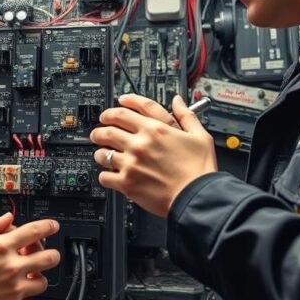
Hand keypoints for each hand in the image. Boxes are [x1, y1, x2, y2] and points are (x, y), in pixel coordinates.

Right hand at [0, 214, 60, 299]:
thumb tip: (5, 218)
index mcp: (0, 247)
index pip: (34, 231)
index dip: (48, 226)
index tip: (52, 226)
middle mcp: (12, 267)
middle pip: (48, 258)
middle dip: (51, 254)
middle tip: (47, 255)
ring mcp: (15, 289)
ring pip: (43, 282)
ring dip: (39, 278)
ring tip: (30, 277)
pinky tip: (19, 295)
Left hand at [90, 94, 216, 216]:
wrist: (198, 198)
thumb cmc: (200, 170)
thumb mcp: (200, 136)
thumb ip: (186, 116)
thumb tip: (178, 102)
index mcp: (156, 129)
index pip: (127, 110)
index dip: (118, 105)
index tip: (115, 106)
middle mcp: (140, 144)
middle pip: (108, 129)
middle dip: (100, 128)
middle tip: (99, 131)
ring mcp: (131, 163)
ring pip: (102, 152)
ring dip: (99, 151)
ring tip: (102, 153)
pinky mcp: (127, 183)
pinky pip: (104, 176)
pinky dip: (104, 175)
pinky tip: (109, 174)